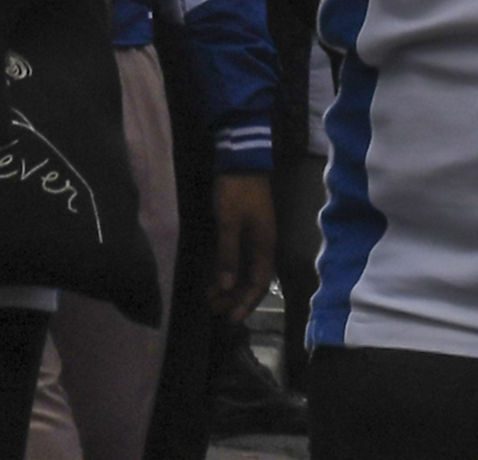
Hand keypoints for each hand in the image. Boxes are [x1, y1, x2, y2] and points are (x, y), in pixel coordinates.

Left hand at [208, 171, 277, 323]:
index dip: (246, 303)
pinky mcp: (248, 228)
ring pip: (247, 270)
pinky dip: (230, 270)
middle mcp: (264, 245)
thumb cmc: (237, 191)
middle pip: (254, 280)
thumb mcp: (229, 222)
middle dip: (236, 298)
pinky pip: (242, 258)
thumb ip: (229, 254)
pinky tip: (217, 276)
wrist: (242, 158)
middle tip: (215, 309)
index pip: (260, 284)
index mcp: (265, 245)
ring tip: (212, 296)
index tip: (231, 319)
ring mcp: (257, 236)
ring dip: (232, 285)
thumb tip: (227, 286)